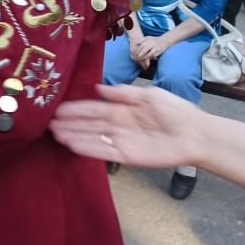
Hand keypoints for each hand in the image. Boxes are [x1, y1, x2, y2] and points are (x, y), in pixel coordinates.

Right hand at [50, 83, 205, 168]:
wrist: (196, 134)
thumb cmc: (176, 111)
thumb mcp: (149, 95)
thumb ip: (123, 93)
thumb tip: (98, 88)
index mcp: (123, 109)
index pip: (94, 108)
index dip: (76, 109)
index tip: (58, 108)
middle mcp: (118, 125)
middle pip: (89, 124)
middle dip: (69, 123)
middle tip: (48, 122)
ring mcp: (121, 141)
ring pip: (92, 138)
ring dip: (74, 135)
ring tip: (54, 134)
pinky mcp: (126, 156)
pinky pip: (102, 152)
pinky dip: (87, 148)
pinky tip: (71, 145)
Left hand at [129, 35, 165, 64]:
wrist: (165, 40)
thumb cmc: (154, 39)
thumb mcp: (148, 37)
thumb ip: (142, 40)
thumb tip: (136, 44)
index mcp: (149, 40)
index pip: (142, 45)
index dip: (138, 49)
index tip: (134, 52)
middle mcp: (152, 44)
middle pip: (145, 49)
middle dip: (140, 53)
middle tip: (136, 56)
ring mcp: (156, 48)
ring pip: (149, 53)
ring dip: (145, 57)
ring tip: (140, 59)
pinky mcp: (159, 52)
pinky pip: (153, 56)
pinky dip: (149, 58)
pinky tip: (146, 59)